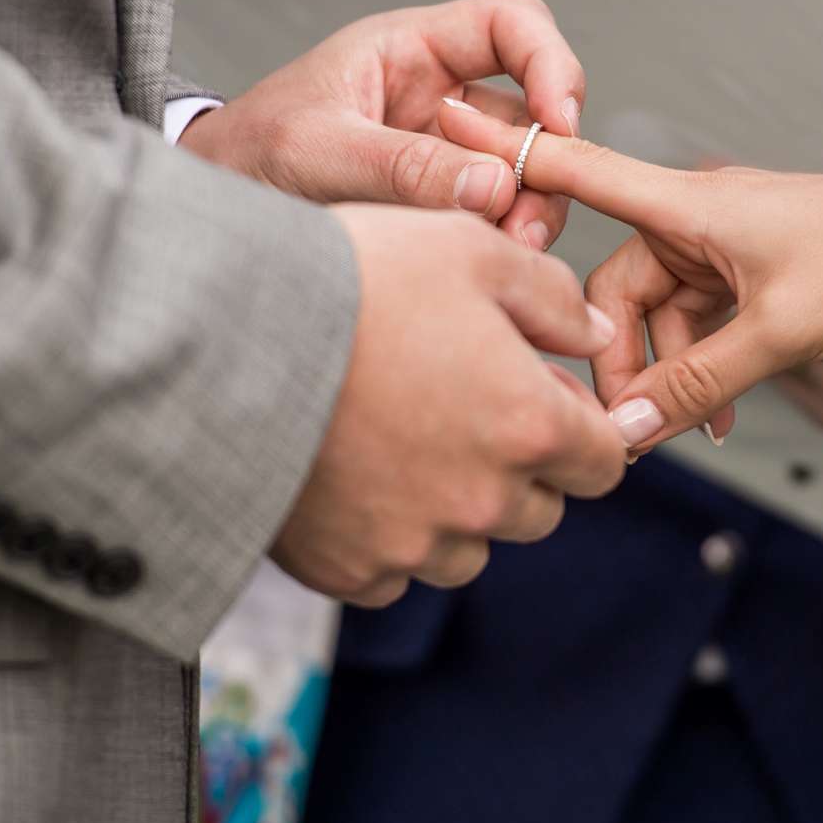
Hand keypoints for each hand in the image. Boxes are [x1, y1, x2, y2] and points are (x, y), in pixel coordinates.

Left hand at [181, 0, 582, 249]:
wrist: (207, 208)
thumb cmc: (244, 154)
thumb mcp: (315, 153)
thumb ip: (401, 166)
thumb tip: (495, 188)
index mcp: (409, 49)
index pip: (512, 23)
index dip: (551, 62)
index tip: (558, 123)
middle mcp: (440, 94)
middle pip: (534, 109)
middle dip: (544, 163)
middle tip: (525, 222)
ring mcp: (445, 150)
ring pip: (525, 170)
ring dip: (530, 210)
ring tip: (507, 251)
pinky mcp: (439, 203)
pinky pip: (495, 214)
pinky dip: (503, 239)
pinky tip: (484, 264)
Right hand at [273, 205, 627, 604]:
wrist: (219, 337)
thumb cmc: (350, 279)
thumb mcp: (466, 248)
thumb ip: (551, 296)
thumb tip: (595, 338)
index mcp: (529, 426)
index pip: (604, 461)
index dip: (576, 424)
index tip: (532, 391)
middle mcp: (482, 502)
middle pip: (538, 510)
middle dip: (517, 467)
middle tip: (456, 406)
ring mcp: (412, 545)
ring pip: (466, 551)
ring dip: (453, 510)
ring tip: (396, 440)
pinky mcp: (345, 570)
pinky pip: (391, 573)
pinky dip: (382, 539)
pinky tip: (349, 478)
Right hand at [431, 100, 822, 453]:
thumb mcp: (781, 333)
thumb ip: (697, 385)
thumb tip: (625, 434)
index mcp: (695, 203)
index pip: (581, 170)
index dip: (511, 153)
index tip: (443, 119)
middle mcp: (704, 215)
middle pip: (617, 283)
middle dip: (618, 356)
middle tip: (627, 423)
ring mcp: (732, 245)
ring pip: (662, 314)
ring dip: (668, 373)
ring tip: (692, 428)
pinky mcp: (759, 272)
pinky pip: (703, 323)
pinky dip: (703, 367)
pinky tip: (720, 415)